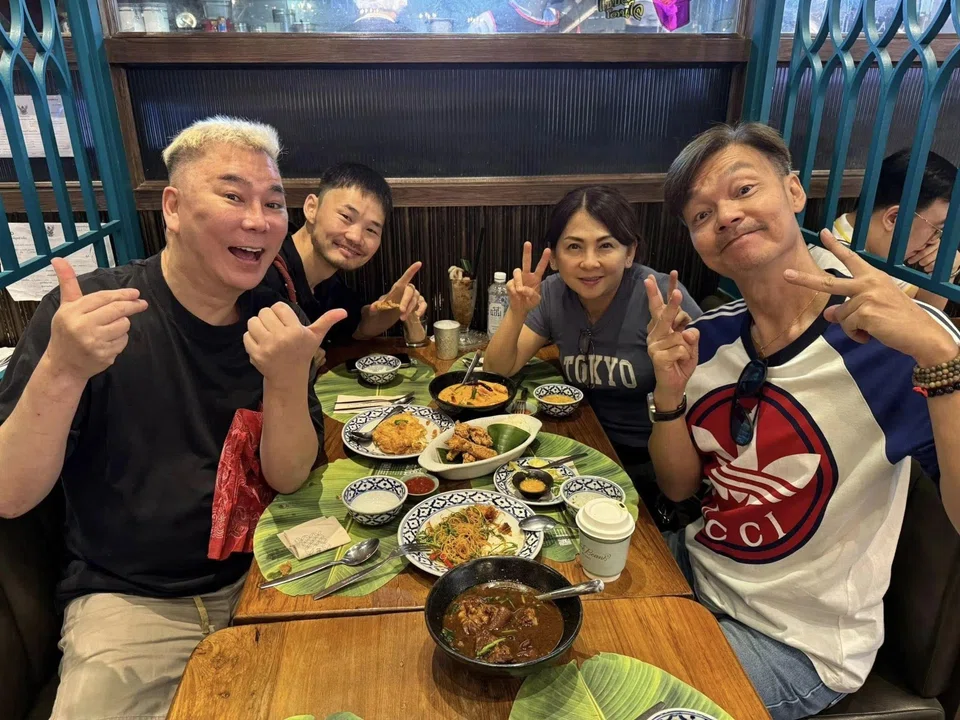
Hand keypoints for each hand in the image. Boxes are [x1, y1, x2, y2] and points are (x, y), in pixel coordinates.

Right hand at [44, 258, 147, 381]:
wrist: (63, 365)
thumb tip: (58, 258)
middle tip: (142, 303)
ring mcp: (94, 342)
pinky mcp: (104, 355)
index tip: (135, 292)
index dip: (122, 294)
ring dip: (123, 324)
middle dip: (133, 305)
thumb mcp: (65, 306)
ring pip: (123, 325)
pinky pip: (123, 341)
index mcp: (72, 312)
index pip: (103, 297)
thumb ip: (67, 283)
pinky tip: (108, 342)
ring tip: (111, 327)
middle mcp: (82, 327)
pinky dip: (120, 339)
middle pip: (117, 310)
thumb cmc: (66, 331)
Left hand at [245, 303, 346, 385]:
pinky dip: (251, 338)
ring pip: (253, 321)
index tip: (285, 322)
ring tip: (267, 335)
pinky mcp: (255, 354)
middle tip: (275, 329)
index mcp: (296, 331)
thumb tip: (344, 311)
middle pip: (264, 312)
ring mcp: (267, 347)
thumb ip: (327, 321)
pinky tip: (261, 345)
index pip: (278, 306)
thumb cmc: (302, 353)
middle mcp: (282, 338)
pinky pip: (246, 335)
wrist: (288, 377)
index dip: (280, 313)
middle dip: (268, 318)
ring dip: (258, 326)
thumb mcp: (315, 337)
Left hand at [372, 262, 426, 322]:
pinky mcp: (415, 307)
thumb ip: (374, 307)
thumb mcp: (374, 309)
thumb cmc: (378, 311)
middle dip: (406, 300)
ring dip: (411, 308)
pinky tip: (417, 316)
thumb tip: (373, 307)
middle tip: (401, 311)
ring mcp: (411, 299)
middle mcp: (405, 292)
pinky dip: (421, 309)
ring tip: (402, 318)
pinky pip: (423, 305)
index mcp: (396, 289)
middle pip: (410, 291)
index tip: (419, 263)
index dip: (411, 271)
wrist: (379, 321)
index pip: (404, 278)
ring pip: (416, 299)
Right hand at [507, 242, 550, 315]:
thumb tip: (523, 289)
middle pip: (526, 262)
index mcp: (535, 278)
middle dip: (526, 252)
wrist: (520, 308)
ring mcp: (518, 279)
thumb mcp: (536, 300)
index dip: (544, 259)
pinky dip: (514, 291)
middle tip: (528, 243)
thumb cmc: (530, 302)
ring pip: (517, 272)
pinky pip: (511, 284)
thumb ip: (532, 294)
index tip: (548, 250)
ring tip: (520, 291)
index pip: (540, 267)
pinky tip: (516, 295)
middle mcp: (526, 275)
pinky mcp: (510, 283)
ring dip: (519, 281)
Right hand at [645, 270, 699, 403]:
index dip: (668, 289)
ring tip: (681, 355)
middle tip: (679, 292)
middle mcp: (655, 333)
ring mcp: (653, 344)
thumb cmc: (681, 360)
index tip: (673, 272)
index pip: (664, 305)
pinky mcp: (656, 356)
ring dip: (686, 346)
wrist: (674, 383)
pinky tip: (678, 362)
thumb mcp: (690, 344)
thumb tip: (686, 330)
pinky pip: (680, 349)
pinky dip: (685, 355)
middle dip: (673, 304)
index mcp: (662, 327)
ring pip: (678, 336)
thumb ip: (690, 333)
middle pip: (665, 315)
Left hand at [784, 229, 958, 366]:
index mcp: (872, 277)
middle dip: (804, 280)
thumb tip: (828, 313)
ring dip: (852, 327)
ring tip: (873, 328)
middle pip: (828, 282)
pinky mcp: (864, 312)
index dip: (835, 245)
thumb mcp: (873, 308)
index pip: (850, 258)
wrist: (921, 333)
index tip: (822, 232)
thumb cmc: (899, 319)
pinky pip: (847, 327)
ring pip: (841, 315)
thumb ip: (849, 307)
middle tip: (785, 274)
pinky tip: (872, 334)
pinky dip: (857, 335)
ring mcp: (865, 296)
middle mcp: (868, 283)